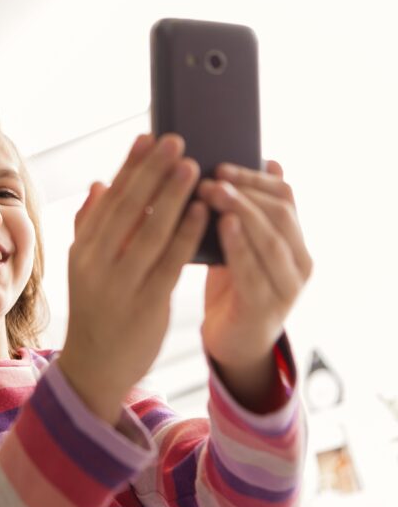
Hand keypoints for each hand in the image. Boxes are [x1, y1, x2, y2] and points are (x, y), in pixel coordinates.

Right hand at [61, 134, 207, 422]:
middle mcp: (97, 262)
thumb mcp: (84, 268)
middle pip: (128, 207)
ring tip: (195, 166)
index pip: (108, 199)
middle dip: (154, 171)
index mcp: (83, 249)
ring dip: (174, 195)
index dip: (130, 166)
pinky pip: (170, 260)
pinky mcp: (146, 303)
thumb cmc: (96, 312)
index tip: (149, 137)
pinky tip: (205, 211)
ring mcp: (120, 283)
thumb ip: (89, 227)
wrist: (95, 368)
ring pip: (151, 229)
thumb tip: (97, 184)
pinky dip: (187, 232)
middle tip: (177, 140)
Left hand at [197, 161, 311, 400]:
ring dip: (240, 211)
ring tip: (212, 192)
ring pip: (271, 240)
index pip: (285, 196)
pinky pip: (253, 271)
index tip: (220, 164)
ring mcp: (287, 287)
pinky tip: (222, 225)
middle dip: (243, 192)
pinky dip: (238, 245)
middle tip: (208, 178)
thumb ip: (245, 212)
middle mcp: (299, 262)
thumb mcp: (239, 245)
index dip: (255, 177)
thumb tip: (257, 163)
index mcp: (295, 241)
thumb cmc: (232, 286)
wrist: (231, 343)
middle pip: (280, 214)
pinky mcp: (266, 309)